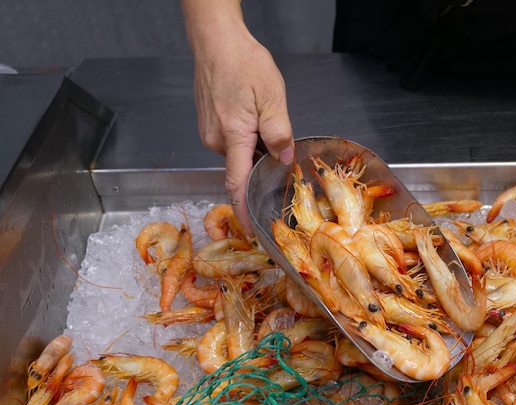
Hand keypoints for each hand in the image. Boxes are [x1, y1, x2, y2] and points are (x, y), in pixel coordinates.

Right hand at [191, 27, 293, 233]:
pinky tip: (254, 116)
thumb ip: (279, 132)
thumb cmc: (243, 63)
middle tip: (282, 148)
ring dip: (256, 147)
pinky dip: (246, 138)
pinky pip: (232, 142)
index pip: (236, 183)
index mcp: (232, 136)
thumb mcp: (272, 97)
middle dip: (263, 164)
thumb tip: (284, 158)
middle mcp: (216, 139)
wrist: (216, 40)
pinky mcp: (209, 125)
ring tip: (266, 120)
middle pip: (244, 167)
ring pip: (240, 153)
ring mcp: (209, 132)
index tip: (252, 230)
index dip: (244, 209)